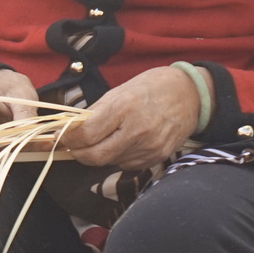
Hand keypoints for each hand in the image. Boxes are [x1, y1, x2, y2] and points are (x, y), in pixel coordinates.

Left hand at [61, 66, 199, 168]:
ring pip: (110, 162)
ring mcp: (149, 147)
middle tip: (74, 146)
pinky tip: (124, 142)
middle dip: (79, 154)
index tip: (62, 136)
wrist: (191, 95)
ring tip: (104, 139)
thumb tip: (72, 129)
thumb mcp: (120, 90)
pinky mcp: (157, 157)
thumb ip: (96, 112)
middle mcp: (137, 130)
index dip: (69, 139)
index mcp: (124, 108)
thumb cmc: (152, 87)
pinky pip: (127, 165)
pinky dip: (118, 157)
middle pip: (95, 157)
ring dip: (99, 154)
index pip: (86, 135)